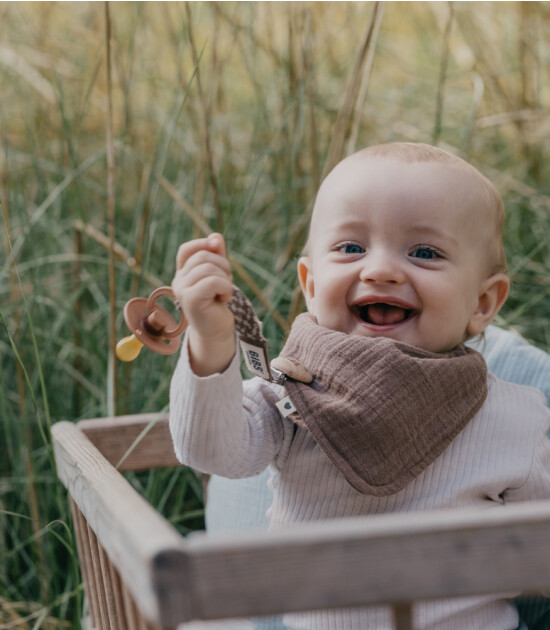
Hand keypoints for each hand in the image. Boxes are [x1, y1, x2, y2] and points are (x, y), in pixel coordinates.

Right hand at [172, 233, 235, 374]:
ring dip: (225, 278)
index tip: (217, 248)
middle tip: (227, 281)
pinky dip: (226, 287)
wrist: (217, 330)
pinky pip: (213, 281)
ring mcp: (182, 290)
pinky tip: (225, 298)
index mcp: (183, 273)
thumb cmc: (217, 302)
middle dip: (223, 265)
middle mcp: (178, 281)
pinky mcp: (190, 300)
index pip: (187, 249)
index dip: (202, 244)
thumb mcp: (219, 274)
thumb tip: (216, 236)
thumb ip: (217, 255)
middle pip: (203, 256)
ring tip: (225, 291)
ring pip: (209, 268)